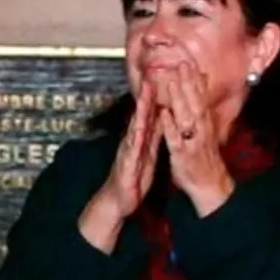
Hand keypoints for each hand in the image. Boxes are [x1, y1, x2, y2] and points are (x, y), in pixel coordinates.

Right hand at [96, 80, 159, 220]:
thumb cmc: (133, 177)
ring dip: (139, 113)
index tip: (160, 80)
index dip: (154, 97)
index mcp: (141, 140)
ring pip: (136, 129)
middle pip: (140, 117)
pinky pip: (134, 151)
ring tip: (144, 98)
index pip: (148, 115)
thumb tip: (161, 118)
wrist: (118, 200)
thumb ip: (153, 136)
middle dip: (145, 99)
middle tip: (150, 79)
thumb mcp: (147, 153)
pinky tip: (139, 130)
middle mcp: (133, 143)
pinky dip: (137, 139)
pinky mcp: (127, 166)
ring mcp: (128, 153)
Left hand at [157, 62, 233, 214]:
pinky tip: (163, 114)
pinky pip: (176, 139)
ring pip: (186, 116)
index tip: (189, 62)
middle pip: (194, 102)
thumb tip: (200, 94)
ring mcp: (192, 140)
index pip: (199, 98)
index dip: (194, 80)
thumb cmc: (202, 156)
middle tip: (182, 63)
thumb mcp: (204, 132)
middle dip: (188, 82)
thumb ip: (200, 112)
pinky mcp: (183, 154)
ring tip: (171, 81)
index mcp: (203, 123)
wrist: (208, 184)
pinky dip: (170, 126)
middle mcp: (200, 129)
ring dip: (180, 98)